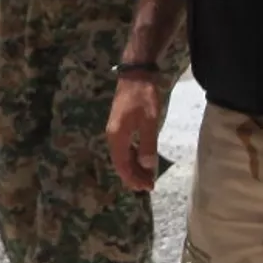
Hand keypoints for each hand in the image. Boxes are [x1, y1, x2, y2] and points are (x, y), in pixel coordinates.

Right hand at [107, 75, 164, 192]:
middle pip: (120, 163)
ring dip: (133, 167)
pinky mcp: (120, 126)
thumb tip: (147, 167)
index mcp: (117, 137)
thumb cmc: (143, 97)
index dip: (133, 178)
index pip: (122, 165)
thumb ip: (147, 145)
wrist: (136, 75)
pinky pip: (125, 147)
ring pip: (122, 156)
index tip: (147, 187)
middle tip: (148, 186)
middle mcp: (113, 136)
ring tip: (146, 176)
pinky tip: (142, 159)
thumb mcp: (149, 121)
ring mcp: (115, 131)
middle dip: (133, 176)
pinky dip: (133, 157)